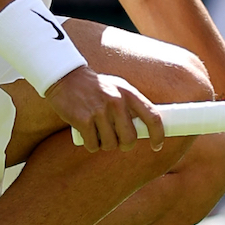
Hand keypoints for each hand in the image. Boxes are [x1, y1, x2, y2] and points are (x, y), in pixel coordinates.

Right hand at [46, 67, 164, 152]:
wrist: (66, 78)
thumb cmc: (96, 87)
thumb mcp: (118, 88)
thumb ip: (131, 105)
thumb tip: (147, 128)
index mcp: (128, 93)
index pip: (152, 117)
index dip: (158, 135)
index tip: (157, 146)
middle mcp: (116, 101)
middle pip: (130, 138)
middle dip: (124, 145)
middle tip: (117, 141)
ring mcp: (99, 111)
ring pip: (111, 144)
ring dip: (105, 144)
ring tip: (99, 133)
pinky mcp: (83, 120)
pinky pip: (93, 145)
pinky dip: (91, 144)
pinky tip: (87, 134)